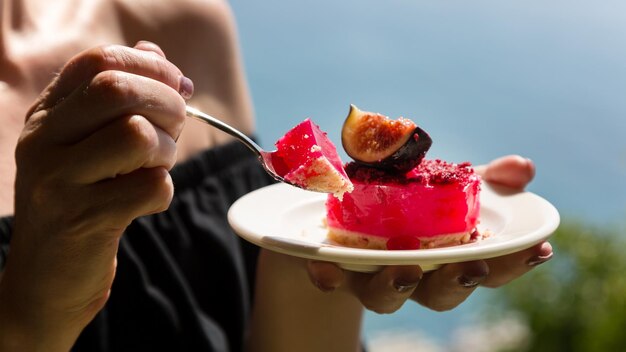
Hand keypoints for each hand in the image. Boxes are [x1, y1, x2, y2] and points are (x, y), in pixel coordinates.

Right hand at [0, 42, 191, 347]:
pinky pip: (150, 187)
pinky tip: (148, 199)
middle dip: (167, 103)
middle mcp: (44, 141)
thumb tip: (163, 62)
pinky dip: (163, 191)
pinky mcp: (83, 219)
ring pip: (137, 135)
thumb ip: (123, 103)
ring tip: (158, 167)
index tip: (176, 84)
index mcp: (48, 115)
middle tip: (178, 126)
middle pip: (119, 90)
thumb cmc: (82, 202)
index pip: (98, 61)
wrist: (47, 278)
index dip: (150, 65)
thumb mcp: (90, 146)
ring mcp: (59, 180)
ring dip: (167, 150)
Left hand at [307, 155, 552, 312]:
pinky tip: (325, 268)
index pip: (487, 269)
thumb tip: (523, 168)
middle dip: (458, 283)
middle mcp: (413, 276)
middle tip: (471, 267)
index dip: (515, 264)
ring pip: (386, 296)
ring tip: (404, 269)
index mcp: (445, 259)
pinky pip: (330, 278)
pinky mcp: (333, 268)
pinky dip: (328, 275)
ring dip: (397, 286)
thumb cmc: (408, 205)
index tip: (541, 249)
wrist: (344, 218)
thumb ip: (484, 179)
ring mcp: (371, 276)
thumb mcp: (445, 185)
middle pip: (440, 294)